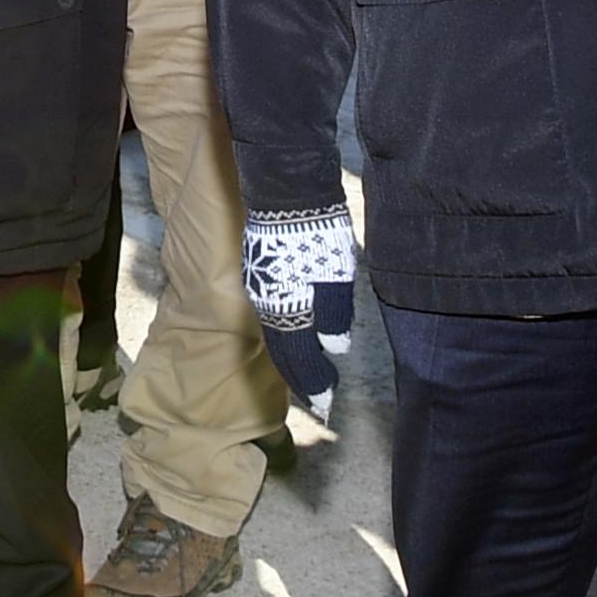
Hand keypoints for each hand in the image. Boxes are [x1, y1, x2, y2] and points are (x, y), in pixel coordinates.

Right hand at [242, 204, 356, 419]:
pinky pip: (273, 313)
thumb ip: (335, 314)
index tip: (327, 404)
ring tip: (307, 369)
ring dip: (292, 355)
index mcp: (287, 310)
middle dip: (301, 376)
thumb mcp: (336, 275)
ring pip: (277, 331)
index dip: (314, 383)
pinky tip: (297, 331)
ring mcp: (260, 286)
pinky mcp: (260, 269)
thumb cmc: (317, 235)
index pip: (299, 358)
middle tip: (317, 397)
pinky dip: (286, 332)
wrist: (287, 191)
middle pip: (283, 350)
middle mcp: (267, 304)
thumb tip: (334, 349)